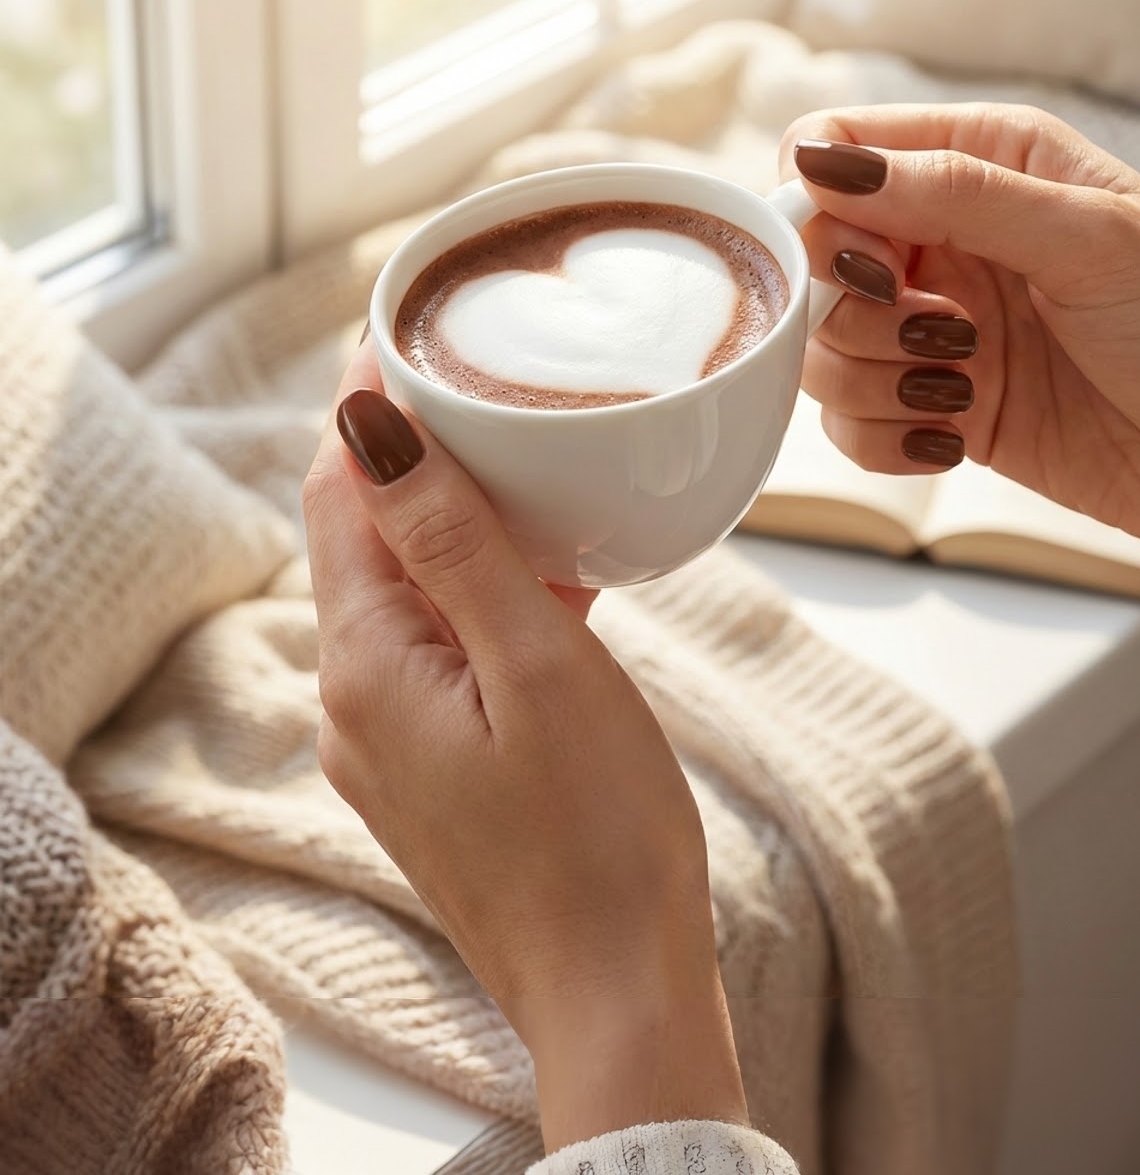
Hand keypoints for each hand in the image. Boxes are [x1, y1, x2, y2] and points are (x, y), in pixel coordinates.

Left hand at [302, 345, 747, 1149]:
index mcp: (368, 666)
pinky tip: (554, 588)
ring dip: (463, 532)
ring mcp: (392, 744)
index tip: (408, 330)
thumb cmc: (597, 833)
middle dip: (421, 460)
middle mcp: (356, 703)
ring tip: (535, 474)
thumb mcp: (536, 663)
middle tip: (488, 386)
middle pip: (370, 542)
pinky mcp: (436, 770)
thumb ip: (453, 541)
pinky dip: (486, 601)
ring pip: (412, 598)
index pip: (339, 495)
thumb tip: (367, 424)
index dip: (366, 408)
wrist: (617, 991)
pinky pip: (443, 654)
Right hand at [778, 103, 1139, 566]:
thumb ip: (953, 195)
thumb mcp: (1089, 239)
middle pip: (812, 252)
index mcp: (985, 161)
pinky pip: (847, 420)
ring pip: (822, 342)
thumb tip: (823, 162)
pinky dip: (882, 436)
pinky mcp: (933, 404)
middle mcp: (947, 237)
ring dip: (871, 378)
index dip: (819, 202)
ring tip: (959, 385)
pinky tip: (951, 438)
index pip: (836, 145)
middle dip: (852, 306)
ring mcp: (935, 325)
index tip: (866, 262)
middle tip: (934, 332)